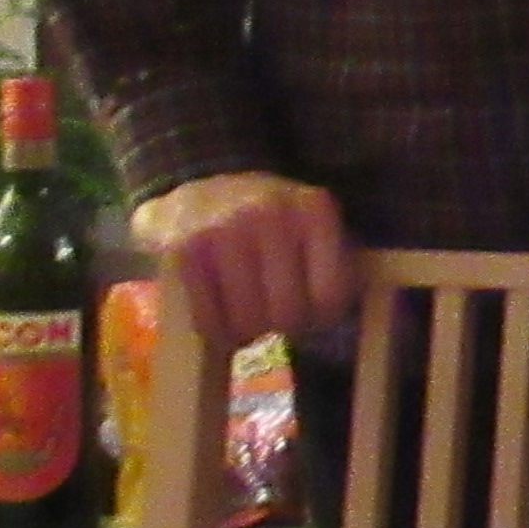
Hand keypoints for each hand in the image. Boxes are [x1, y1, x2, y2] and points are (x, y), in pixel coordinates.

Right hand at [132, 170, 355, 350]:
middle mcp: (268, 213)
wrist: (194, 197)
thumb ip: (336, 261)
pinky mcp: (182, 253)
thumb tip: (346, 311)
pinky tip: (216, 311)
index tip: (308, 309)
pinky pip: (208, 321)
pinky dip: (214, 329)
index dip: (320, 315)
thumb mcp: (310, 226)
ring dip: (246, 330)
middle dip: (282, 324)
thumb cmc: (265, 225)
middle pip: (289, 313)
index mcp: (313, 208)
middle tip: (271, 313)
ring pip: (248, 323)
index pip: (331, 295)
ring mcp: (222, 231)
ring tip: (243, 311)